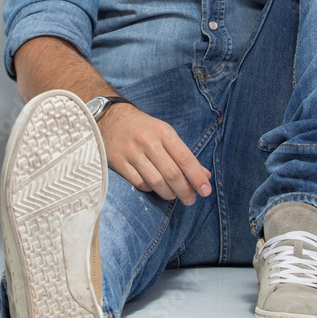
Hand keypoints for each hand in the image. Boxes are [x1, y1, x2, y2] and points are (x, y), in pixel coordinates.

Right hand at [97, 103, 211, 204]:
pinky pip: (138, 183)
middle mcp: (148, 141)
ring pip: (155, 181)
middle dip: (185, 190)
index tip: (206, 191)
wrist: (111, 117)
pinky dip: (149, 189)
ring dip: (168, 193)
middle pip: (172, 173)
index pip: (185, 158)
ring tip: (173, 195)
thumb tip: (205, 175)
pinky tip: (153, 187)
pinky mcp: (119, 162)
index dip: (197, 177)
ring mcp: (132, 152)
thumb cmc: (143, 128)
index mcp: (163, 132)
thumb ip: (183, 154)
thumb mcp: (165, 133)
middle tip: (190, 200)